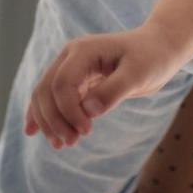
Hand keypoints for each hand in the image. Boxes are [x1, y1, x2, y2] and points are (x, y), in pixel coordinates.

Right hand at [22, 25, 188, 148]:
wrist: (159, 48)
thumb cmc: (152, 58)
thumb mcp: (139, 74)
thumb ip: (114, 90)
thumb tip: (87, 111)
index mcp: (83, 51)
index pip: (62, 84)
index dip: (69, 111)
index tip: (86, 132)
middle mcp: (71, 57)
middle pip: (47, 91)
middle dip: (55, 120)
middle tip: (71, 143)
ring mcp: (70, 67)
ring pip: (45, 96)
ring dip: (48, 121)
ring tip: (61, 145)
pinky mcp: (76, 79)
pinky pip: (52, 98)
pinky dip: (44, 115)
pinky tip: (33, 132)